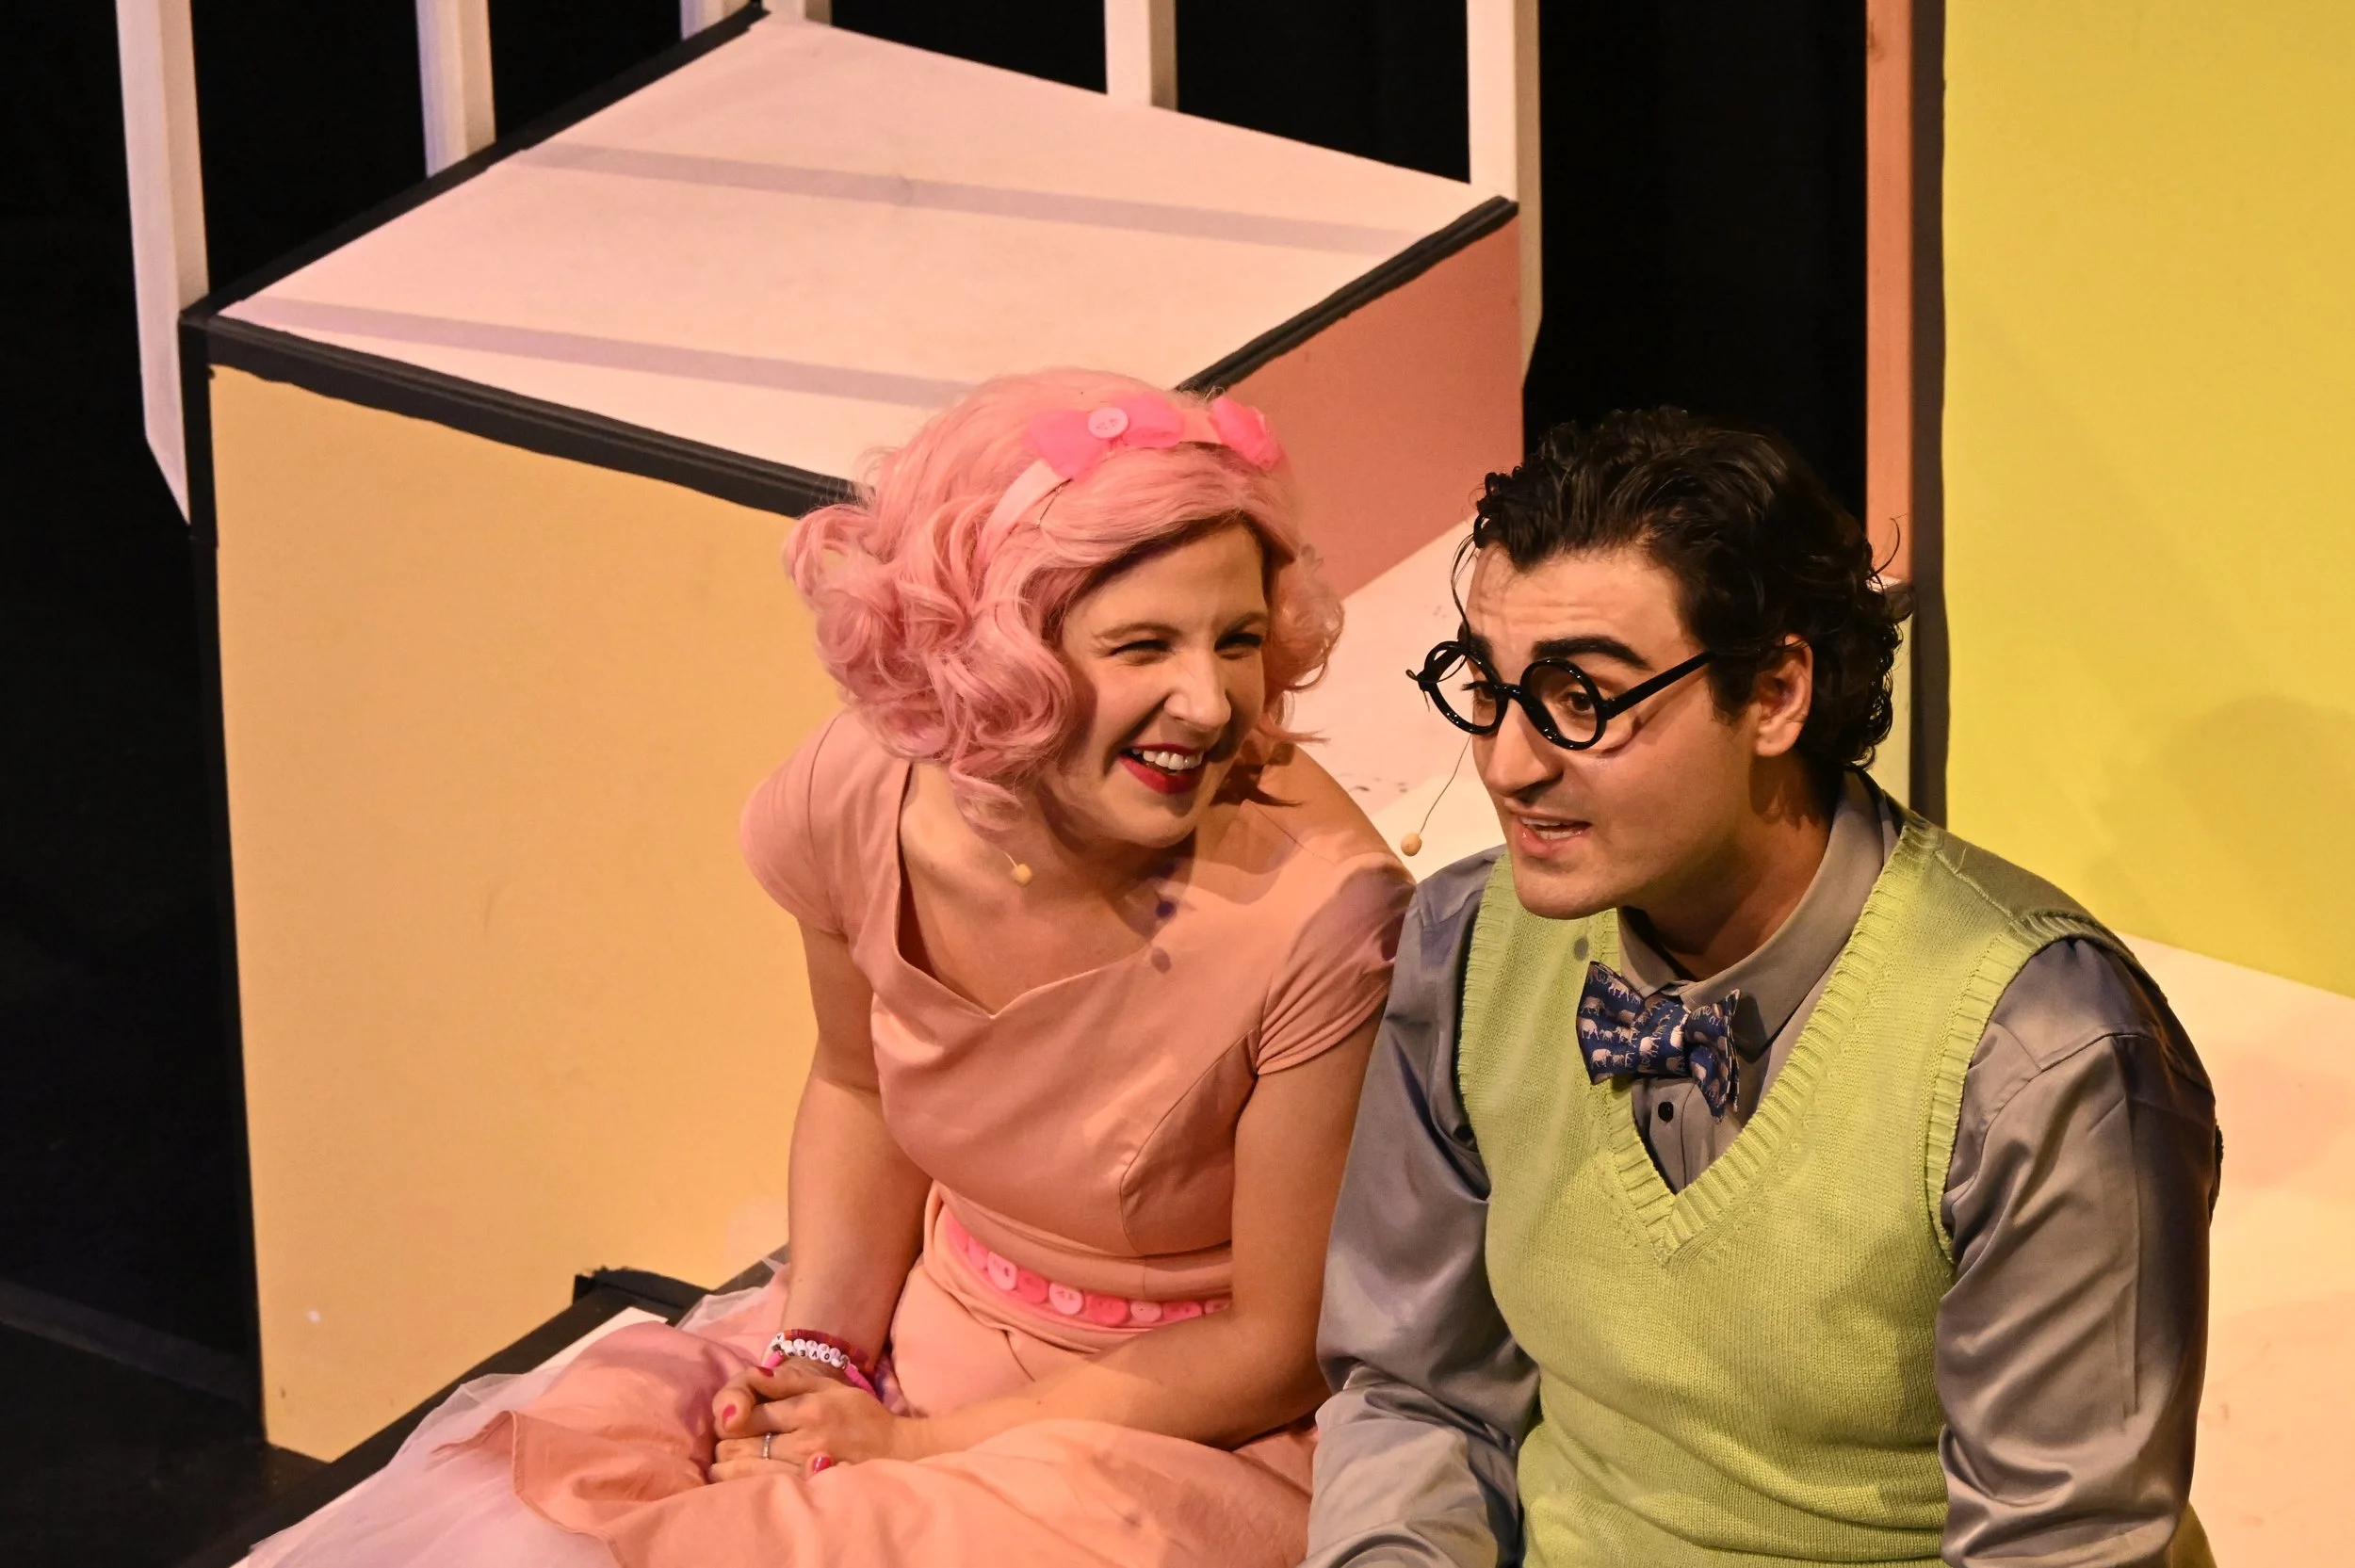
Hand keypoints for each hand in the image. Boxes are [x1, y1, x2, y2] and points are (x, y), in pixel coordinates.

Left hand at [708, 1361, 925, 1479]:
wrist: (895, 1450)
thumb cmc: (860, 1415)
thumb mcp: (829, 1387)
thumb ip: (789, 1381)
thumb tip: (753, 1374)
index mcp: (808, 1409)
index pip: (748, 1415)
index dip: (732, 1417)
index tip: (733, 1420)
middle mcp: (805, 1440)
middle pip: (740, 1444)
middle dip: (726, 1442)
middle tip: (729, 1441)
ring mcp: (805, 1469)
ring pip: (744, 1470)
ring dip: (728, 1466)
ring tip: (728, 1461)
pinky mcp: (807, 1490)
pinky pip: (762, 1487)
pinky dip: (744, 1483)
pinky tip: (742, 1478)